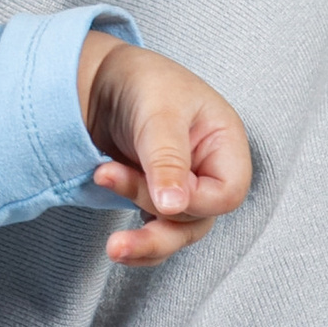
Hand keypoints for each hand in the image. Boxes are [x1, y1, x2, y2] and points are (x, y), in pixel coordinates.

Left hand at [76, 32, 251, 264]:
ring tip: (112, 246)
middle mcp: (209, 172)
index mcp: (224, 145)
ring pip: (176, 233)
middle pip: (199, 220)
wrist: (101, 78)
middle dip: (158, 222)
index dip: (195, 201)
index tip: (156, 187)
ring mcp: (183, 188)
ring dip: (145, 241)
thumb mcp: (159, 112)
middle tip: (110, 190)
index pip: (226, 193)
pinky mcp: (155, 199)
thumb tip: (174, 208)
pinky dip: (138, 244)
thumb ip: (168, 159)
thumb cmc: (142, 82)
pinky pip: (155, 233)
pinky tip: (117, 248)